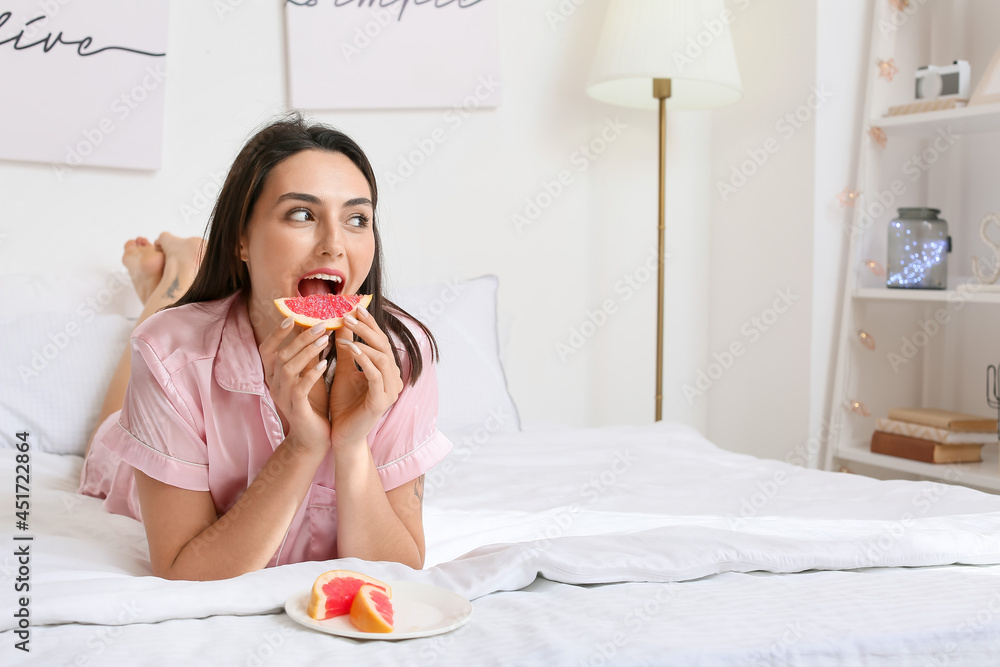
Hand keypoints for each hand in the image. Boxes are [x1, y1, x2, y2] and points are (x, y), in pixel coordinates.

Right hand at [258, 317, 332, 452]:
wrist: (314, 438)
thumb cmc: (313, 403)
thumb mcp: (310, 375)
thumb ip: (309, 355)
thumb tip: (317, 326)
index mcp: (274, 375)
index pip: (266, 349)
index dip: (277, 332)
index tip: (292, 316)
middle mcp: (274, 384)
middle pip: (280, 354)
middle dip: (300, 337)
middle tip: (320, 324)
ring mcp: (282, 397)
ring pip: (288, 368)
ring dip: (307, 351)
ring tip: (325, 339)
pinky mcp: (295, 409)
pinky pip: (299, 388)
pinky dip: (311, 374)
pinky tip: (325, 363)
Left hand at [329, 304, 402, 449]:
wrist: (342, 435)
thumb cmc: (344, 405)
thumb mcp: (343, 371)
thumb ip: (346, 350)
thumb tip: (341, 323)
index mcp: (387, 372)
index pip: (380, 342)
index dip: (369, 324)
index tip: (354, 307)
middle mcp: (394, 380)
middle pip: (383, 346)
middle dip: (366, 327)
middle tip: (348, 313)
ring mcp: (390, 391)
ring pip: (382, 357)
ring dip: (364, 340)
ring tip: (345, 327)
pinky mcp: (382, 401)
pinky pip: (375, 374)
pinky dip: (363, 359)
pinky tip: (350, 348)